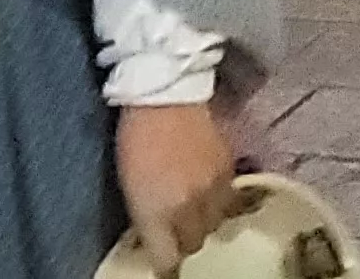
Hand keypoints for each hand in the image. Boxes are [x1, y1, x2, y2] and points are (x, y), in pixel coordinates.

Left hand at [115, 101, 247, 275]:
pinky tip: (208, 189)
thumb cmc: (136, 140)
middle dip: (184, 239)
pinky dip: (219, 200)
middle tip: (175, 228)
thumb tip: (157, 237)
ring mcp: (213, 188)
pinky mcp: (229, 169)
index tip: (162, 257)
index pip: (168, 259)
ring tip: (194, 209)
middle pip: (195, 243)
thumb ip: (147, 217)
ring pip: (216, 223)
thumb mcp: (129, 186)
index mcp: (158, 212)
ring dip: (204, 221)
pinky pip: (229, 199)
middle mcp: (189, 207)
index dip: (165, 261)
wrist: (166, 96)